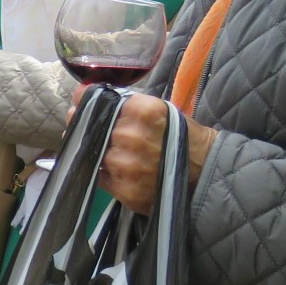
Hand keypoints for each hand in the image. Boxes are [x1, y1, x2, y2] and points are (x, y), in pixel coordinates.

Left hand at [83, 88, 215, 215]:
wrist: (206, 172)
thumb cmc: (179, 136)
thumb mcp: (158, 110)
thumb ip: (125, 104)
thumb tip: (83, 94)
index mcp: (144, 110)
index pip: (100, 102)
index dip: (86, 102)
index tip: (79, 105)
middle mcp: (132, 136)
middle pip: (92, 128)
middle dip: (87, 127)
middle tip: (90, 129)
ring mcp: (127, 165)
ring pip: (94, 154)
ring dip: (96, 152)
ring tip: (111, 151)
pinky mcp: (126, 190)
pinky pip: (100, 177)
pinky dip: (104, 172)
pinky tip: (116, 169)